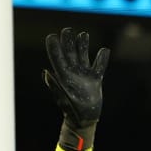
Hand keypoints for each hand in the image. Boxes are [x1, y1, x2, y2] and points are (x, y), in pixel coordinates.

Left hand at [44, 27, 108, 147]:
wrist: (84, 120)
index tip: (52, 36)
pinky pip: (99, 66)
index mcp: (63, 75)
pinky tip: (104, 50)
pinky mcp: (95, 79)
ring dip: (83, 45)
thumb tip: (46, 72)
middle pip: (70, 52)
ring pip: (84, 55)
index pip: (57, 57)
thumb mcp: (62, 98)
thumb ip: (54, 85)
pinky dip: (102, 58)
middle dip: (68, 41)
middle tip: (67, 30)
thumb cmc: (70, 111)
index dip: (54, 46)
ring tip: (83, 34)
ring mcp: (84, 75)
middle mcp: (73, 72)